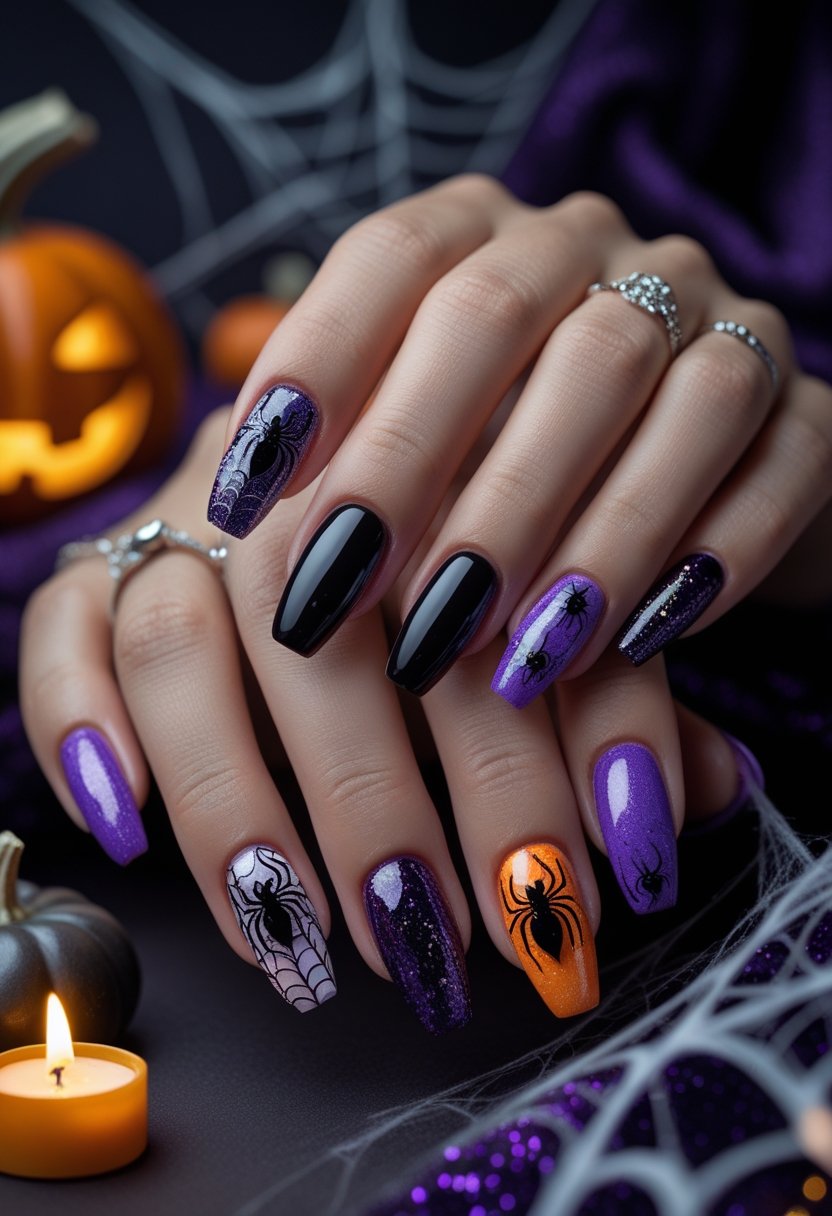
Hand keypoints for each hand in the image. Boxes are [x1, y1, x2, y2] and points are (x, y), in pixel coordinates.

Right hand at [20, 408, 756, 1028]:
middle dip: (382, 806)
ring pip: (182, 645)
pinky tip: (129, 830)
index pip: (494, 621)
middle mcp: (309, 487)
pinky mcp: (106, 558)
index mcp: (444, 470)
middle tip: (432, 944)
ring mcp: (196, 520)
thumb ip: (623, 697)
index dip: (536, 765)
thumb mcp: (553, 614)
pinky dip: (81, 730)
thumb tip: (708, 791)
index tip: (572, 896)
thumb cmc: (464, 554)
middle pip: (331, 638)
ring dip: (234, 803)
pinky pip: (63, 632)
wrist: (334, 441)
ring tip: (295, 936)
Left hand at [205, 176, 830, 703]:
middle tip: (352, 589)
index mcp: (491, 238)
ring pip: (653, 389)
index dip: (312, 364)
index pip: (393, 258)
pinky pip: (780, 464)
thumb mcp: (428, 460)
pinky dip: (708, 555)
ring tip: (502, 653)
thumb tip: (240, 542)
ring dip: (573, 530)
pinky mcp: (809, 411)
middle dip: (419, 459)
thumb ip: (354, 470)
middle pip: (506, 314)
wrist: (703, 488)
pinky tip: (638, 641)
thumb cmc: (523, 478)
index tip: (245, 496)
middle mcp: (604, 255)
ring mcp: (721, 319)